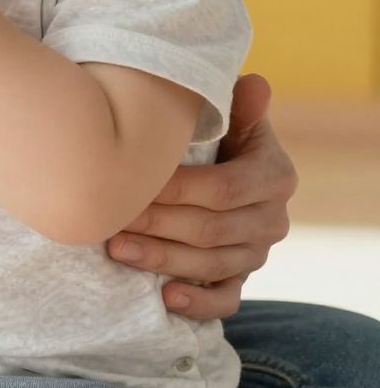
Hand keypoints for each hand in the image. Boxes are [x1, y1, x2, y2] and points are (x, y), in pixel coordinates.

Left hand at [105, 73, 296, 318]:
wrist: (226, 172)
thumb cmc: (220, 138)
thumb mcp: (233, 117)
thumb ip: (240, 104)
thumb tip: (254, 83)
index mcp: (274, 177)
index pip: (223, 189)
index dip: (177, 189)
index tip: (134, 183)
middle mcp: (272, 220)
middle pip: (211, 230)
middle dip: (158, 225)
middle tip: (113, 218)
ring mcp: (257, 254)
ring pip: (211, 265)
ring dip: (161, 260)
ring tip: (117, 249)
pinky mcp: (241, 279)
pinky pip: (225, 301)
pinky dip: (197, 304)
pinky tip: (164, 297)